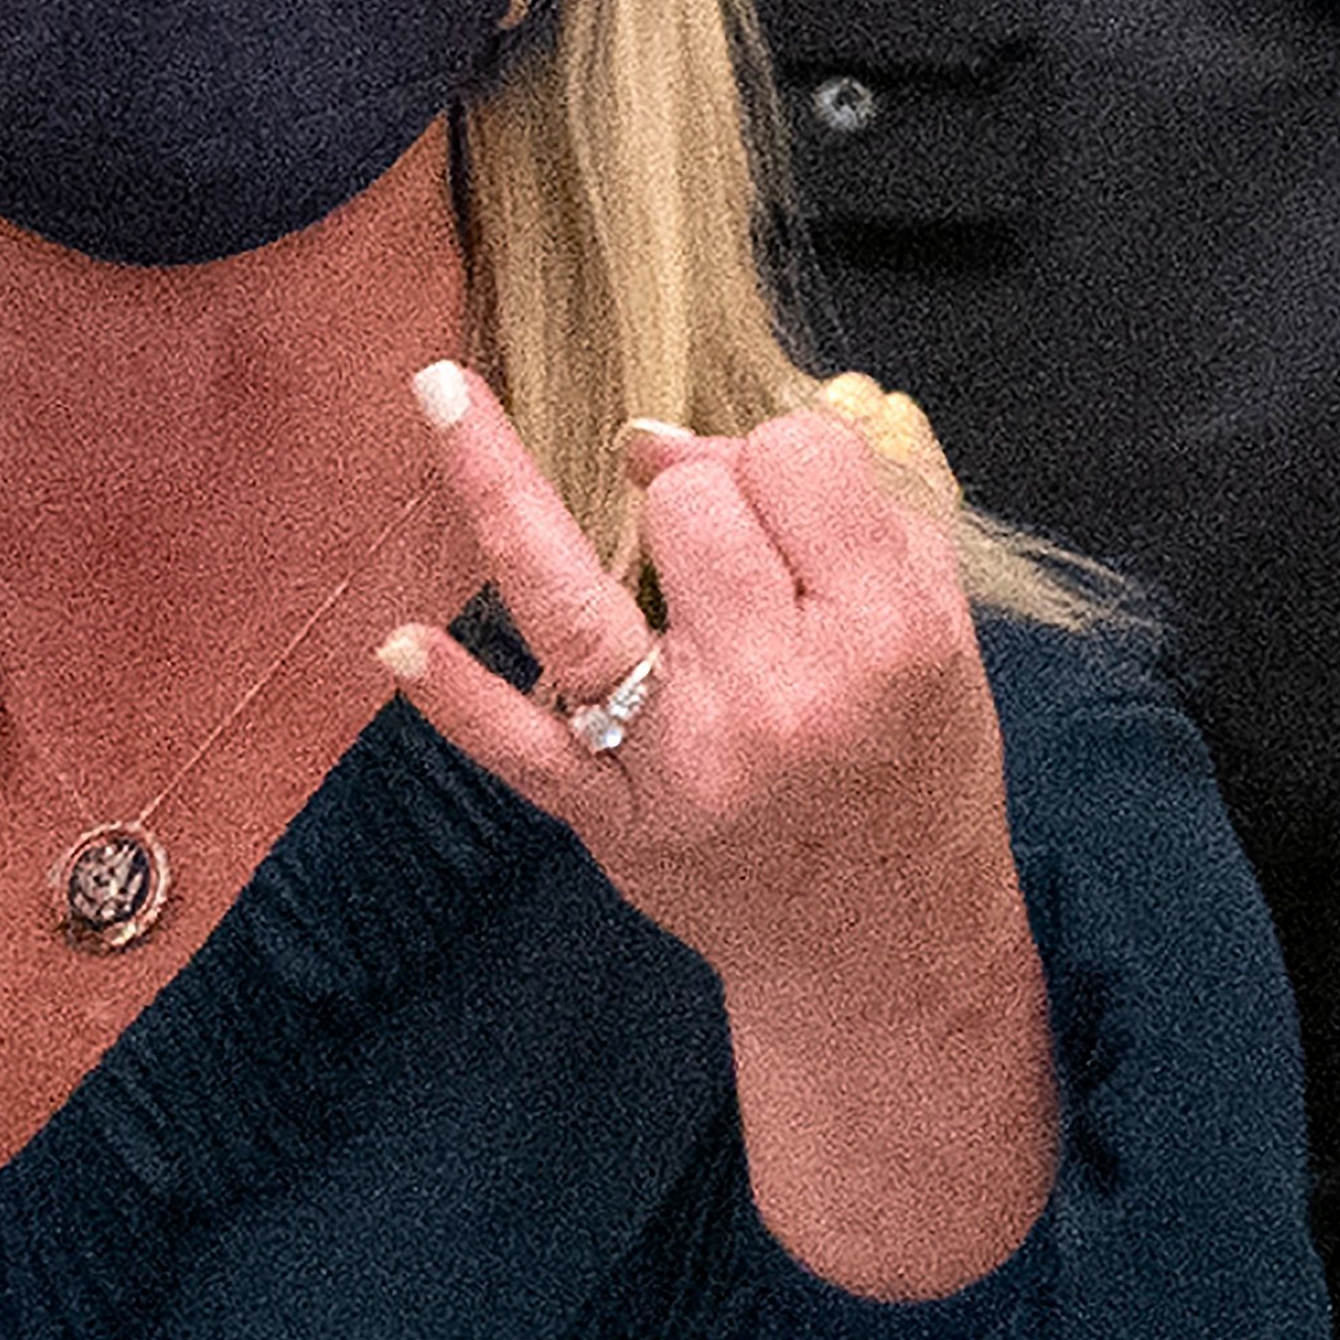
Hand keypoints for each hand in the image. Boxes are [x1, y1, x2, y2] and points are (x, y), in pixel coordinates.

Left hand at [382, 363, 1057, 1295]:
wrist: (888, 946)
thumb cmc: (912, 759)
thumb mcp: (939, 624)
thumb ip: (853, 502)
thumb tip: (676, 434)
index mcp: (887, 635)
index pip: (794, 459)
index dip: (776, 455)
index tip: (782, 492)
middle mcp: (784, 696)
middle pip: (685, 502)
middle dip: (695, 495)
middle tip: (728, 561)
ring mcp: (686, 761)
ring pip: (581, 589)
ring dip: (506, 489)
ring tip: (440, 393)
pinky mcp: (615, 817)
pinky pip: (518, 748)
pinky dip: (460, 699)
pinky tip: (400, 645)